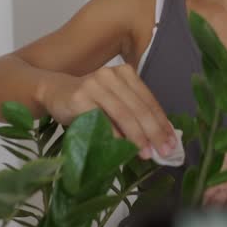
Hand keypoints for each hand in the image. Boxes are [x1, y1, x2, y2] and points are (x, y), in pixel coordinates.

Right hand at [39, 66, 177, 160]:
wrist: (53, 92)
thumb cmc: (88, 101)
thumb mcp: (114, 101)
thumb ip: (133, 113)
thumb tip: (159, 140)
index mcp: (126, 73)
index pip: (149, 100)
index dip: (162, 123)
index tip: (173, 142)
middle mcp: (112, 75)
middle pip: (139, 107)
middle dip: (154, 132)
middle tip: (164, 152)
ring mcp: (95, 84)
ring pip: (124, 113)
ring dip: (137, 136)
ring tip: (146, 153)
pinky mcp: (80, 98)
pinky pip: (102, 119)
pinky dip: (115, 135)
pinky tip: (123, 149)